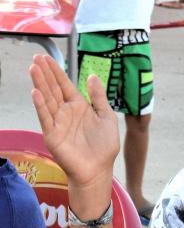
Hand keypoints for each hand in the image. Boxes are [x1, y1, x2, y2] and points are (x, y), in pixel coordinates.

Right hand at [29, 54, 119, 194]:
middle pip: (53, 89)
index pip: (64, 85)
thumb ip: (99, 97)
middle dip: (45, 73)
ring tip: (34, 69)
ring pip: (47, 99)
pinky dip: (40, 105)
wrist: (99, 170)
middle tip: (36, 57)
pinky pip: (46, 118)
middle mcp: (65, 112)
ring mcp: (57, 123)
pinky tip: (36, 92)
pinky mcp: (52, 135)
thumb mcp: (107, 117)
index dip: (56, 71)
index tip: (47, 57)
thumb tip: (93, 76)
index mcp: (78, 106)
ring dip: (40, 84)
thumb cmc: (104, 147)